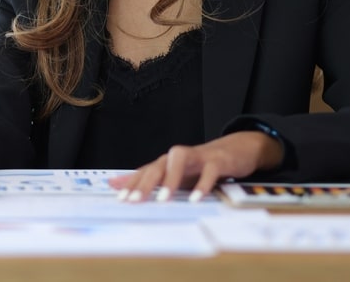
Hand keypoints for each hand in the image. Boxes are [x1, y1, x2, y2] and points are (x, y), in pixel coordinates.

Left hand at [107, 131, 282, 202]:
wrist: (236, 149)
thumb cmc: (201, 165)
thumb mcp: (176, 174)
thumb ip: (148, 180)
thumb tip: (114, 183)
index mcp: (168, 162)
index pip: (145, 171)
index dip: (131, 183)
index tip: (120, 198)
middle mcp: (178, 157)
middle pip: (157, 166)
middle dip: (144, 183)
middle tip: (134, 200)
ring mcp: (198, 157)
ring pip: (178, 161)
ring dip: (170, 180)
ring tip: (162, 200)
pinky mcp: (217, 160)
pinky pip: (209, 171)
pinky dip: (202, 184)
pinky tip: (196, 199)